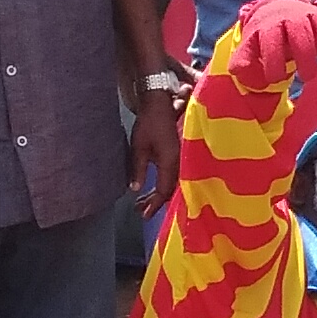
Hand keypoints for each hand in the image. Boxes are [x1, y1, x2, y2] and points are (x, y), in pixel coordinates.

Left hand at [130, 91, 182, 216]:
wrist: (160, 103)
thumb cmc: (149, 123)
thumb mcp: (139, 147)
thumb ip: (138, 170)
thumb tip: (136, 189)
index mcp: (170, 161)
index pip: (164, 189)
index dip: (154, 204)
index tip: (143, 214)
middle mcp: (179, 162)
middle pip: (170, 189)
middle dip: (155, 202)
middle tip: (140, 210)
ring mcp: (180, 158)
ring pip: (172, 183)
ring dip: (158, 194)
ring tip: (142, 202)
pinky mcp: (178, 154)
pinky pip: (173, 176)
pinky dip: (162, 184)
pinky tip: (153, 188)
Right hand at [234, 0, 316, 86]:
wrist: (273, 14)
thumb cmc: (308, 32)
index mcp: (313, 19)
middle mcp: (290, 21)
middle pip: (298, 33)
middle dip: (304, 53)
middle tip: (310, 75)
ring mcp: (267, 30)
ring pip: (269, 42)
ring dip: (275, 62)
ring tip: (281, 78)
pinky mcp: (248, 43)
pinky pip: (244, 55)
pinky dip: (247, 67)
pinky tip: (257, 81)